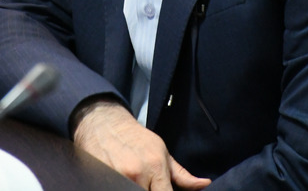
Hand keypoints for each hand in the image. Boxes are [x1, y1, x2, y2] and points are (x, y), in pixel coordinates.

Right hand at [72, 99, 210, 189]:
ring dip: (137, 189)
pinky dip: (122, 188)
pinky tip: (126, 184)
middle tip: (150, 186)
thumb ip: (182, 175)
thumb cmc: (136, 139)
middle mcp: (137, 174)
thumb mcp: (163, 152)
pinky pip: (117, 190)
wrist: (105, 124)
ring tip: (139, 183)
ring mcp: (118, 178)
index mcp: (156, 167)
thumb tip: (204, 184)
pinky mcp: (103, 181)